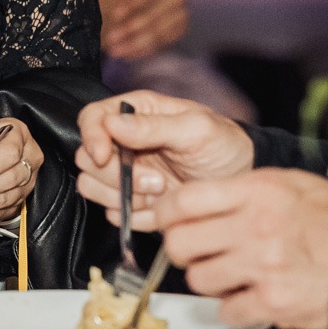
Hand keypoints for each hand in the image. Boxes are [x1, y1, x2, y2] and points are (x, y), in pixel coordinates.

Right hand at [75, 90, 253, 229]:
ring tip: (160, 192)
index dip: (91, 137)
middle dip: (116, 175)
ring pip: (92, 187)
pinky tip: (160, 207)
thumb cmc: (224, 145)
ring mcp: (127, 174)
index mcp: (136, 113)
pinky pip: (113, 212)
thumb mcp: (195, 129)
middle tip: (155, 180)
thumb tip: (112, 123)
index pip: (91, 118)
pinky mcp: (133, 202)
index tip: (104, 155)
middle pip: (86, 158)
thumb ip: (153, 127)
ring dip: (123, 196)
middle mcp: (125, 142)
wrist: (241, 181)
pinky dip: (133, 215)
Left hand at [99, 0, 188, 59]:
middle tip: (110, 38)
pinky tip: (125, 55)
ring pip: (155, 36)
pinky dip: (140, 51)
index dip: (132, 4)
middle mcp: (179, 1)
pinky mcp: (176, 34)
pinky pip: (158, 46)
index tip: (115, 12)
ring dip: (132, 45)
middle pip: (152, 19)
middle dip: (129, 29)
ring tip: (113, 51)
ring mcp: (180, 19)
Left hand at [154, 169, 327, 328]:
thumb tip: (197, 197)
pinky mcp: (273, 302)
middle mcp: (255, 226)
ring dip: (208, 279)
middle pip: (180, 243)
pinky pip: (227, 311)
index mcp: (256, 191)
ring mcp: (263, 267)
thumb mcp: (288, 183)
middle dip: (181, 249)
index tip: (168, 220)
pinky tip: (249, 295)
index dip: (165, 212)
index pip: (184, 200)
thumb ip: (241, 188)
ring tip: (228, 273)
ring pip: (198, 279)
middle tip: (195, 250)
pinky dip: (233, 308)